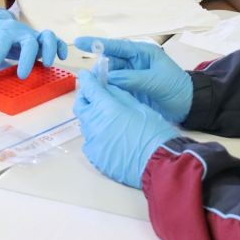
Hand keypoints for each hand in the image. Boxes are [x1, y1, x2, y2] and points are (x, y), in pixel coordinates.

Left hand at [0, 6, 67, 82]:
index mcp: (2, 32)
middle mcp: (19, 32)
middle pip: (28, 41)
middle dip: (26, 59)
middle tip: (22, 76)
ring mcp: (32, 34)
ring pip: (46, 37)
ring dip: (48, 50)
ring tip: (46, 65)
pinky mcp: (40, 39)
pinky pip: (56, 40)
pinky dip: (60, 47)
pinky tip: (61, 58)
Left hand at [73, 71, 177, 188]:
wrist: (159, 163)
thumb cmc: (154, 132)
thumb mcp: (139, 106)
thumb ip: (119, 95)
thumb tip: (106, 87)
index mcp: (107, 108)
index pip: (89, 88)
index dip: (87, 79)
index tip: (86, 76)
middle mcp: (94, 124)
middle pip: (80, 105)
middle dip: (85, 98)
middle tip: (94, 96)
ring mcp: (93, 142)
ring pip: (85, 124)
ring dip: (92, 117)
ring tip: (107, 119)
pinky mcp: (95, 157)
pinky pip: (90, 142)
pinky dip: (96, 136)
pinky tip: (109, 138)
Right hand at [75, 37, 192, 123]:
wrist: (189, 106)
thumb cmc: (176, 87)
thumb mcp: (155, 80)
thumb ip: (131, 78)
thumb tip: (108, 78)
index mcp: (142, 52)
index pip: (116, 46)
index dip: (97, 44)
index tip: (79, 41)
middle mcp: (134, 62)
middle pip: (110, 61)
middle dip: (99, 68)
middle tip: (89, 78)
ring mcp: (132, 76)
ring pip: (110, 76)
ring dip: (102, 81)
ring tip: (93, 89)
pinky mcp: (131, 90)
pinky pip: (114, 88)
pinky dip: (107, 91)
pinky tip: (100, 95)